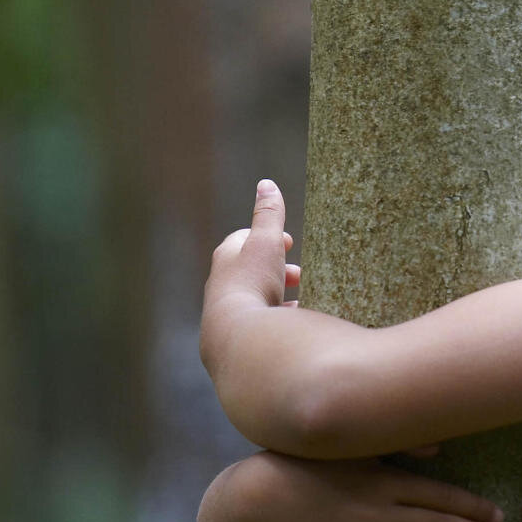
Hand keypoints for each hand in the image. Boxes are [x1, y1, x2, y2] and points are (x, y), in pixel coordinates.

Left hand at [204, 179, 300, 320]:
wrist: (237, 336)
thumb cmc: (252, 283)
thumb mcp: (266, 242)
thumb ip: (269, 215)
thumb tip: (266, 185)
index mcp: (226, 257)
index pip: (244, 239)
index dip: (268, 237)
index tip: (288, 242)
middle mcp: (222, 283)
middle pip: (249, 268)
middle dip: (275, 267)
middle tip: (298, 273)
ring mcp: (228, 309)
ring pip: (254, 296)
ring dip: (277, 293)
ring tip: (299, 298)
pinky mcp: (237, 333)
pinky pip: (259, 321)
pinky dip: (277, 318)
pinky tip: (293, 322)